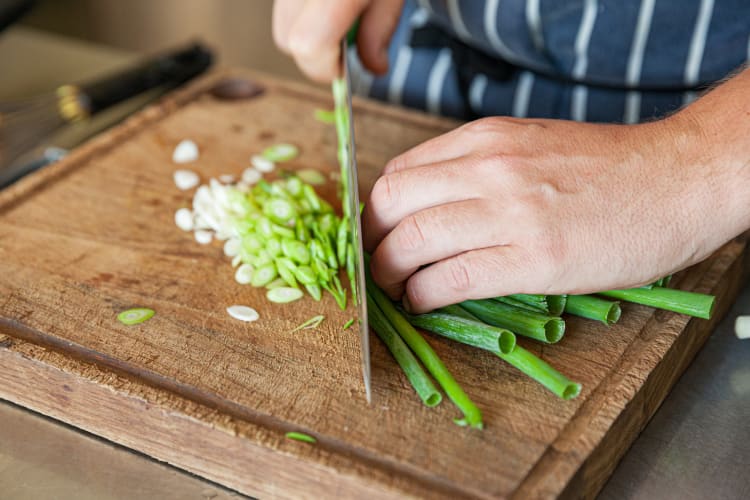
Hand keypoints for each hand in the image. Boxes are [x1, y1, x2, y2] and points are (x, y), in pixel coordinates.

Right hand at [273, 0, 403, 82]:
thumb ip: (380, 31)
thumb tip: (374, 68)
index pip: (310, 44)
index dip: (325, 66)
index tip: (342, 68)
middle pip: (288, 40)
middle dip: (314, 54)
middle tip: (342, 42)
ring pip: (281, 25)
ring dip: (306, 32)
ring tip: (336, 15)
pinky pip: (283, 8)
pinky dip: (302, 14)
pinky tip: (325, 3)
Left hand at [363, 111, 747, 312]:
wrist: (678, 179)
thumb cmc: (609, 167)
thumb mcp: (531, 143)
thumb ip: (477, 165)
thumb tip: (429, 205)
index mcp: (485, 138)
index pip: (399, 172)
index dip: (378, 212)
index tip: (381, 235)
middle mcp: (488, 168)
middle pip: (391, 204)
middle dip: (371, 242)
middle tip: (377, 265)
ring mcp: (510, 213)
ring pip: (412, 243)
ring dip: (388, 274)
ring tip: (395, 290)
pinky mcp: (533, 260)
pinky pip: (450, 280)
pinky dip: (422, 296)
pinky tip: (424, 302)